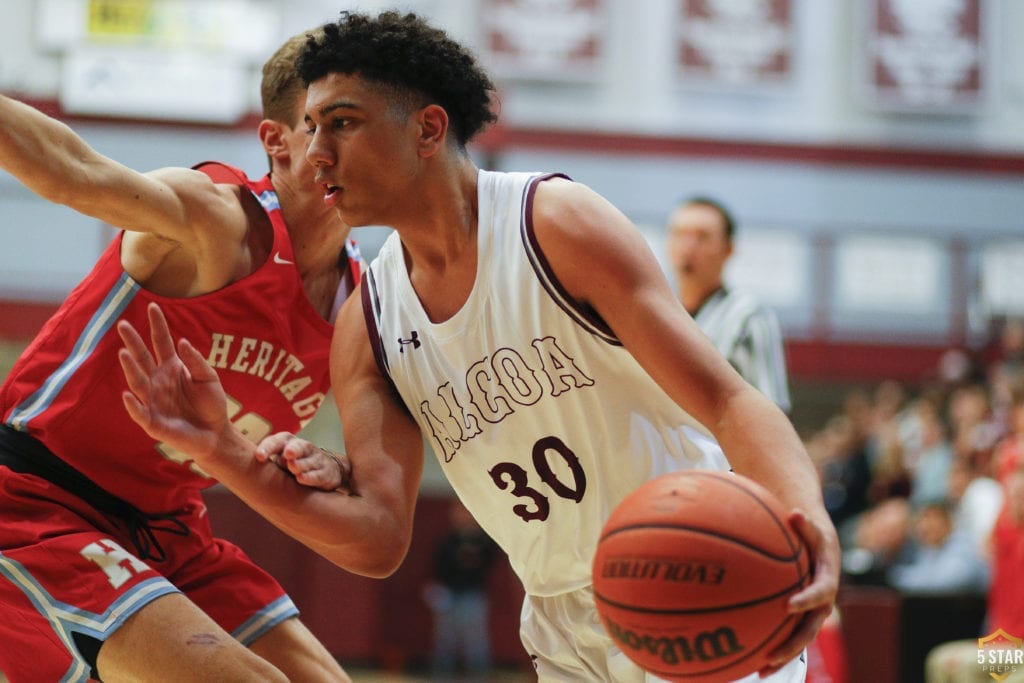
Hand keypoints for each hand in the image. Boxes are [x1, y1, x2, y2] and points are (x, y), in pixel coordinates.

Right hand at [117, 302, 229, 465]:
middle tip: (123, 324)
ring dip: (130, 368)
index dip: (157, 326)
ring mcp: (153, 400)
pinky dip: (133, 405)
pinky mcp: (153, 422)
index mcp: (172, 368)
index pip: (161, 342)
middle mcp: (158, 381)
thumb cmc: (211, 404)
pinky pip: (140, 412)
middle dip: (133, 342)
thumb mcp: (209, 378)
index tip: (152, 306)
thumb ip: (196, 361)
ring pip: (138, 382)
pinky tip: (127, 394)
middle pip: (143, 358)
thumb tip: (181, 341)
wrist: (216, 433)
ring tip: (124, 352)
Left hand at [255, 432, 354, 493]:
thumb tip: (241, 467)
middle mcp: (304, 448)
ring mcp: (317, 459)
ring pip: (309, 460)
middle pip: (298, 446)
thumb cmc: (295, 465)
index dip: (268, 447)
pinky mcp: (327, 472)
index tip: (259, 457)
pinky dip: (311, 477)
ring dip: (301, 464)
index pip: (278, 441)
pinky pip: (319, 474)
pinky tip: (302, 479)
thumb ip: (267, 462)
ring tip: (294, 468)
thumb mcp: (280, 461)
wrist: (327, 471)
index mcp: (288, 443)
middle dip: (293, 449)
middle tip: (287, 455)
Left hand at [758, 508, 839, 677]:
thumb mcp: (811, 526)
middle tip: (772, 656)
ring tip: (759, 673)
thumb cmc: (810, 534)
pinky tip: (748, 662)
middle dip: (792, 645)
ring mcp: (811, 614)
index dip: (807, 600)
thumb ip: (804, 524)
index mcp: (826, 580)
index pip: (821, 593)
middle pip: (809, 629)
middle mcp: (821, 603)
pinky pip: (786, 636)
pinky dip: (771, 648)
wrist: (820, 547)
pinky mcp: (799, 619)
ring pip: (798, 640)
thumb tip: (795, 514)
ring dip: (781, 657)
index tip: (789, 606)